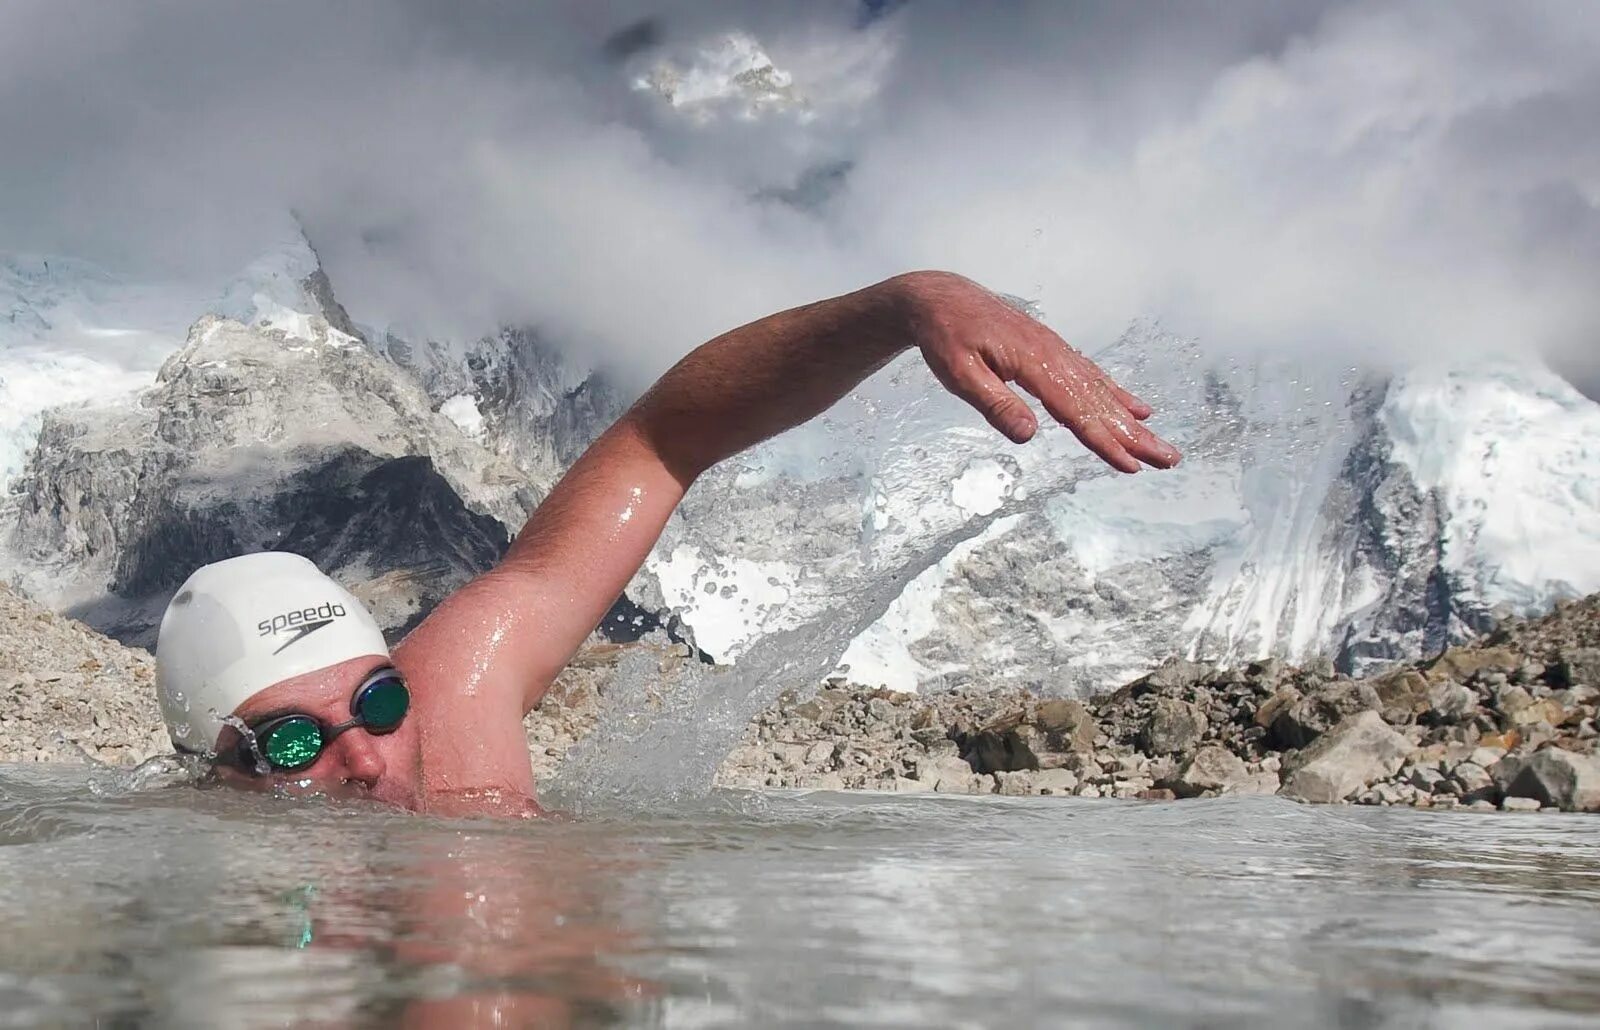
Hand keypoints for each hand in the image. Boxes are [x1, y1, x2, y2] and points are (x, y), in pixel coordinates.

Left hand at [897, 271, 1180, 472]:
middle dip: (1135, 435)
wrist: (941, 297)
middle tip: (1169, 459)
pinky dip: (1118, 395)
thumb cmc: (945, 337)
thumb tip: (1030, 436)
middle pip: (1100, 403)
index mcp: (1033, 362)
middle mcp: (1054, 355)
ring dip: (1133, 421)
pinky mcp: (1052, 350)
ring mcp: (1056, 351)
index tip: (1131, 465)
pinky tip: (1137, 409)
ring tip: (1160, 445)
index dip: (1103, 440)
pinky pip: (1092, 376)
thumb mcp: (958, 374)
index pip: (1075, 411)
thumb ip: (995, 404)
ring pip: (1102, 391)